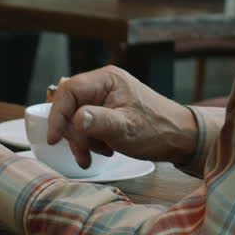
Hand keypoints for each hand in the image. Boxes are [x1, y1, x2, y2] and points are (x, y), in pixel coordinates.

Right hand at [48, 66, 198, 167]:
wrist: (181, 138)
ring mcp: (106, 96)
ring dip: (82, 140)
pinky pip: (87, 123)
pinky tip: (104, 151)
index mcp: (107, 80)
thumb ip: (99, 122)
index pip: (69, 91)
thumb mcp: (126, 129)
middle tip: (84, 154)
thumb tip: (74, 119)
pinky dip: (91, 140)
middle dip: (73, 133)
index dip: (57, 114)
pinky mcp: (108, 109)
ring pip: (76, 117)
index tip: (54, 139)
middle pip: (70, 105)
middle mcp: (104, 84)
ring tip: (98, 155)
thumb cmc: (158, 131)